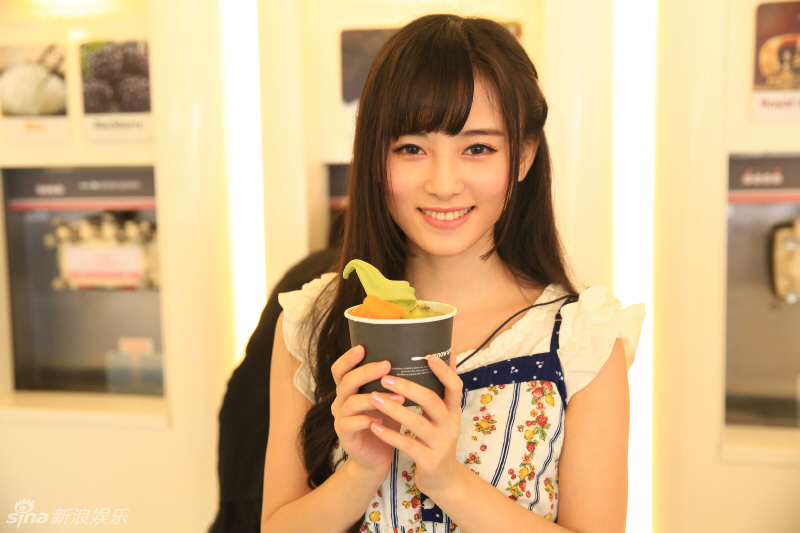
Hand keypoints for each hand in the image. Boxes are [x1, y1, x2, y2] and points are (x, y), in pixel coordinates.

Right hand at [330, 345, 405, 479]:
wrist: (376, 458)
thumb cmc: (384, 423)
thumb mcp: (387, 399)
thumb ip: (391, 382)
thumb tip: (414, 357)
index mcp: (348, 390)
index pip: (340, 369)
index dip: (348, 358)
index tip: (363, 347)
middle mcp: (340, 401)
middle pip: (346, 381)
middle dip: (366, 371)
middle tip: (387, 365)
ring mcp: (340, 418)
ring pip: (350, 402)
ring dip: (375, 397)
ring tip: (399, 396)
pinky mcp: (345, 435)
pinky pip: (351, 423)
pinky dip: (367, 420)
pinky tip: (383, 420)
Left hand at [367, 354, 463, 496]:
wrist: (443, 479)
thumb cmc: (436, 440)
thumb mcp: (443, 416)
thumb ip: (441, 390)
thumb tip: (446, 354)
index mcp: (454, 411)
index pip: (455, 386)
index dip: (443, 371)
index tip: (427, 356)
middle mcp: (451, 425)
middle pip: (432, 401)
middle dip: (409, 388)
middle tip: (386, 378)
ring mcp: (441, 444)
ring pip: (417, 423)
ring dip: (394, 409)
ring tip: (373, 398)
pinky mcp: (429, 461)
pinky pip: (408, 445)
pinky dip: (390, 435)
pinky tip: (374, 426)